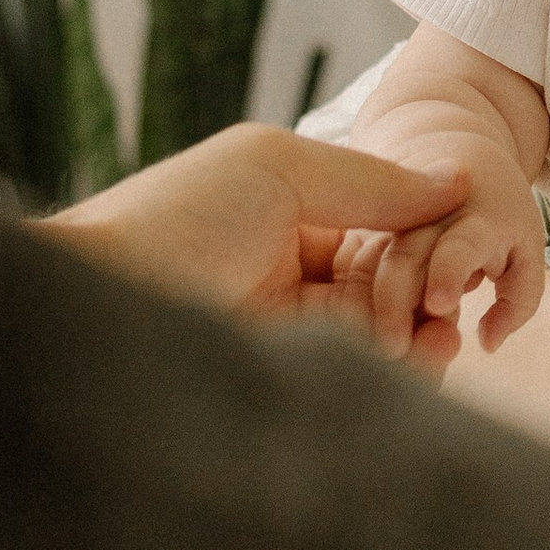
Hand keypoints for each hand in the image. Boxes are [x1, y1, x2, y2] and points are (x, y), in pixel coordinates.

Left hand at [44, 124, 481, 341]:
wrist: (92, 306)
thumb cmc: (171, 219)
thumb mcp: (274, 168)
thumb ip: (369, 179)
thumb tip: (456, 183)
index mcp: (285, 211)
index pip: (382, 227)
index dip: (424, 240)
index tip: (456, 253)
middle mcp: (287, 270)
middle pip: (389, 285)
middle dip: (428, 295)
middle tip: (448, 309)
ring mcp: (285, 330)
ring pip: (380, 336)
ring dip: (419, 337)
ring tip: (439, 340)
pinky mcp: (282, 382)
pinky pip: (356, 379)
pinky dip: (395, 373)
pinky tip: (414, 363)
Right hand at [335, 145, 548, 364]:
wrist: (461, 154)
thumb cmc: (500, 216)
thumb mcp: (527, 250)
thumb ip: (518, 301)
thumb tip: (488, 344)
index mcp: (476, 217)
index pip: (460, 245)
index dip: (449, 272)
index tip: (438, 305)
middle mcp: (429, 215)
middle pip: (404, 258)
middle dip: (394, 303)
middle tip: (391, 350)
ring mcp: (393, 220)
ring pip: (370, 264)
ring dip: (365, 307)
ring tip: (371, 351)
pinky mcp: (366, 230)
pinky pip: (350, 267)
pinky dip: (349, 299)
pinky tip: (353, 333)